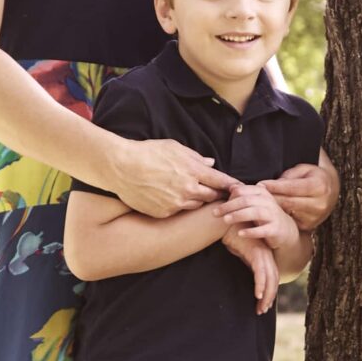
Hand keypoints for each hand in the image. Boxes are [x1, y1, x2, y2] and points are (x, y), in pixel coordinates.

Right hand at [110, 137, 234, 218]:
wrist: (122, 167)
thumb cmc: (148, 152)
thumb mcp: (174, 148)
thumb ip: (195, 157)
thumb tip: (210, 164)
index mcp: (193, 171)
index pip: (221, 181)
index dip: (232, 185)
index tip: (239, 188)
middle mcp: (188, 189)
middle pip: (211, 196)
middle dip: (215, 193)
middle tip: (216, 191)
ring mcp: (176, 203)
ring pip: (195, 205)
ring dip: (197, 199)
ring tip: (189, 191)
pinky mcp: (164, 213)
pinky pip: (178, 210)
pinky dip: (178, 204)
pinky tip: (169, 196)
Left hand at [213, 180, 300, 250]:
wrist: (284, 230)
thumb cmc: (264, 215)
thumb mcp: (255, 203)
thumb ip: (243, 195)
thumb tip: (230, 187)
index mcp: (261, 193)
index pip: (242, 191)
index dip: (228, 197)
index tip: (215, 205)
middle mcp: (268, 202)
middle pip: (246, 201)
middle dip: (229, 206)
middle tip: (215, 213)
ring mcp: (273, 215)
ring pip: (255, 212)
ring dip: (238, 215)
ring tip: (225, 220)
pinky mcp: (275, 229)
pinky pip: (263, 230)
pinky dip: (251, 232)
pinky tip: (240, 233)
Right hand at [222, 228, 279, 314]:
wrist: (227, 224)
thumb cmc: (233, 239)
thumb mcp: (241, 255)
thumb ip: (247, 264)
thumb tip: (247, 278)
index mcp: (265, 257)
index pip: (271, 279)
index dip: (269, 293)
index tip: (263, 305)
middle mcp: (267, 257)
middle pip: (273, 281)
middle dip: (268, 298)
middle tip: (262, 311)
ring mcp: (263, 255)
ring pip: (269, 280)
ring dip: (265, 296)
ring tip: (260, 308)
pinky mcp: (257, 254)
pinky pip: (260, 273)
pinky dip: (260, 285)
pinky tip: (257, 295)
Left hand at [261, 155, 338, 233]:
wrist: (331, 192)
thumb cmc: (313, 177)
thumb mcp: (303, 170)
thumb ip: (288, 177)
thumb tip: (270, 185)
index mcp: (319, 186)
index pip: (292, 187)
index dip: (274, 186)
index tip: (260, 184)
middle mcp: (319, 204)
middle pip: (287, 202)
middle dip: (270, 198)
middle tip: (255, 195)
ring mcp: (315, 217)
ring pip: (287, 213)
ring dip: (272, 208)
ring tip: (258, 203)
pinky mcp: (309, 225)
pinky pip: (289, 221)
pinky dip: (279, 216)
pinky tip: (269, 211)